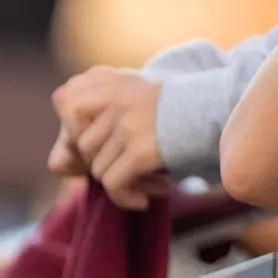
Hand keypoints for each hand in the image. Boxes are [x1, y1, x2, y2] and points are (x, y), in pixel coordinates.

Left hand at [50, 67, 169, 210]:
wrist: (219, 109)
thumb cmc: (178, 109)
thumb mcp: (134, 94)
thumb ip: (99, 111)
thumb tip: (58, 162)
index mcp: (110, 78)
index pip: (66, 101)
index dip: (77, 128)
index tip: (104, 142)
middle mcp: (115, 97)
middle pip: (82, 144)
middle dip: (101, 163)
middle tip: (127, 170)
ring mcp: (126, 122)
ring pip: (97, 168)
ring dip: (121, 183)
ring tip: (146, 184)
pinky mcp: (139, 148)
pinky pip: (113, 184)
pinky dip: (126, 198)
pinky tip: (146, 199)